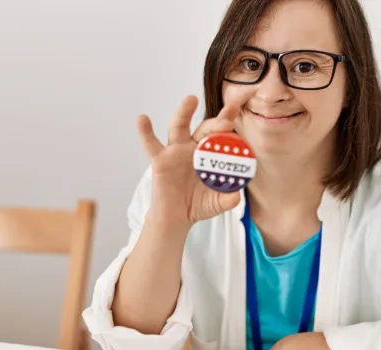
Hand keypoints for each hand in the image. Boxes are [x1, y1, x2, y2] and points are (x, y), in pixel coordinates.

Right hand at [138, 90, 254, 226]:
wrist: (177, 217)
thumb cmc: (199, 204)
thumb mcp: (217, 203)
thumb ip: (228, 199)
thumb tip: (236, 196)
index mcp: (211, 153)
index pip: (222, 135)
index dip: (229, 122)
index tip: (238, 110)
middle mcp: (193, 147)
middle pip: (205, 128)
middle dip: (216, 121)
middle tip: (227, 117)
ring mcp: (176, 151)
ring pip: (179, 128)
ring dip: (184, 112)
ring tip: (191, 99)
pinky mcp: (160, 160)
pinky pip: (151, 144)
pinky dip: (145, 132)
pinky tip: (142, 119)